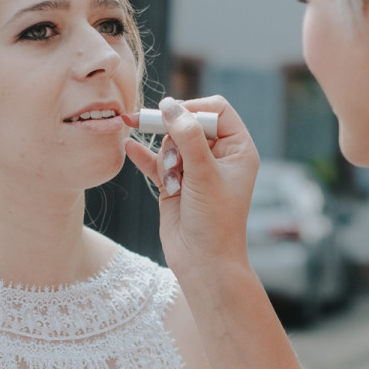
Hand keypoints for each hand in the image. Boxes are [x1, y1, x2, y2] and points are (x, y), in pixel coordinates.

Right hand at [124, 96, 259, 277]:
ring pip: (170, 143)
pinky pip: (156, 162)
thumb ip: (187, 136)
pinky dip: (145, 157)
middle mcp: (219, 156)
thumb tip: (169, 104)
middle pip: (188, 124)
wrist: (203, 264)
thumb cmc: (214, 221)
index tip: (174, 120)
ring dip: (166, 160)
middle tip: (170, 157)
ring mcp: (195, 170)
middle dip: (175, 139)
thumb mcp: (204, 173)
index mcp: (238, 149)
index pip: (216, 110)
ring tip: (174, 184)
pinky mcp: (174, 184)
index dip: (194, 110)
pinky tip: (129, 147)